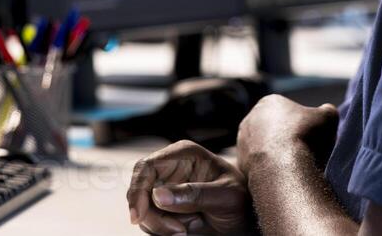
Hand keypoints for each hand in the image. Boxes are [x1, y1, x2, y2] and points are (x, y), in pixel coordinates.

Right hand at [127, 140, 249, 234]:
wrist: (244, 218)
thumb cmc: (240, 199)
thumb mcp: (225, 196)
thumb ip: (194, 194)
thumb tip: (158, 195)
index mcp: (183, 154)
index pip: (147, 166)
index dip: (137, 190)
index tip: (138, 216)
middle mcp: (170, 168)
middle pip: (141, 191)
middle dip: (152, 215)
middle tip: (179, 231)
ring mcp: (165, 188)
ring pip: (144, 210)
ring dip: (160, 226)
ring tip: (187, 230)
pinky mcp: (164, 207)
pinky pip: (150, 221)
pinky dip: (163, 231)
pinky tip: (185, 230)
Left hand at [236, 95, 338, 176]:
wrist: (282, 170)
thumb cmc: (306, 138)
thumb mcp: (328, 118)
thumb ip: (327, 111)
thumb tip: (326, 112)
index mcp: (270, 102)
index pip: (288, 110)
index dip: (302, 123)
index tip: (311, 136)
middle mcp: (251, 118)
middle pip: (274, 128)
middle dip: (286, 137)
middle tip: (303, 151)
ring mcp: (242, 141)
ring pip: (265, 146)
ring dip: (276, 153)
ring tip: (293, 166)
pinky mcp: (240, 163)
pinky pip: (259, 164)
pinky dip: (270, 169)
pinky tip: (282, 176)